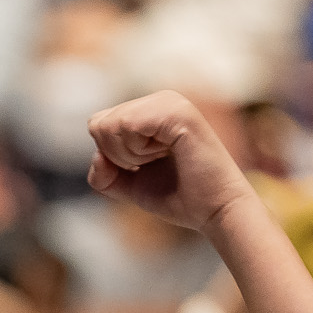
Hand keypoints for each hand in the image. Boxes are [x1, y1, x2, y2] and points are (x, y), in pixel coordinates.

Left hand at [87, 92, 254, 231]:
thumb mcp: (130, 186)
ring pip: (109, 124)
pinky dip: (136, 151)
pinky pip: (126, 124)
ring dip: (128, 155)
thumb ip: (104, 174)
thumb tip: (97, 157)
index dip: (110, 156)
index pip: (99, 124)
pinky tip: (166, 155)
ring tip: (162, 160)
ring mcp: (170, 102)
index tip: (144, 168)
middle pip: (99, 123)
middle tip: (154, 165)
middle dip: (117, 156)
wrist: (215, 212)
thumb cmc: (181, 198)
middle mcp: (160, 100)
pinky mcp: (176, 111)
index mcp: (151, 110)